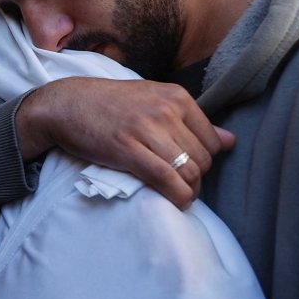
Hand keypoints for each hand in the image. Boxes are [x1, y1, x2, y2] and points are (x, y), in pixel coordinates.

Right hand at [16, 77, 234, 208]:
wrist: (67, 104)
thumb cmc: (110, 104)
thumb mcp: (154, 101)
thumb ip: (192, 121)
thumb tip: (231, 141)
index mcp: (177, 96)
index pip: (212, 140)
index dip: (206, 161)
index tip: (191, 169)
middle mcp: (167, 110)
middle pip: (203, 159)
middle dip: (197, 178)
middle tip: (182, 185)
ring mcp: (148, 129)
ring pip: (189, 171)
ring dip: (189, 191)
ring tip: (180, 196)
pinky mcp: (128, 150)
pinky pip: (166, 179)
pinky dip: (178, 196)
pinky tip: (177, 202)